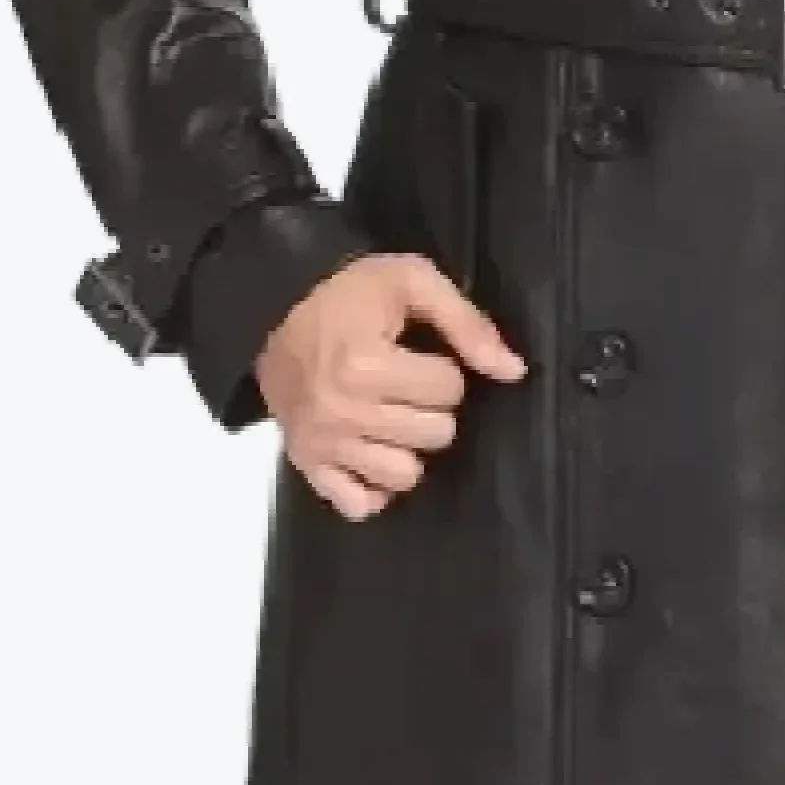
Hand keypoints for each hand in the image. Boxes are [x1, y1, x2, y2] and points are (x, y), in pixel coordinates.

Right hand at [253, 253, 526, 521]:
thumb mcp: (410, 281)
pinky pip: (357, 504)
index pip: (449, 389)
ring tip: (391, 419)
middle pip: (435, 434)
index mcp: (366, 364)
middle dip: (432, 407)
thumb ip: (466, 323)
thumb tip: (513, 370)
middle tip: (407, 385)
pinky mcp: (307, 464)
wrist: (271, 309)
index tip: (420, 356)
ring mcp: (323, 444)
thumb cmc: (344, 292)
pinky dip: (371, 487)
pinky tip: (373, 456)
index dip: (445, 370)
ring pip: (404, 476)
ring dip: (408, 448)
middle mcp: (343, 412)